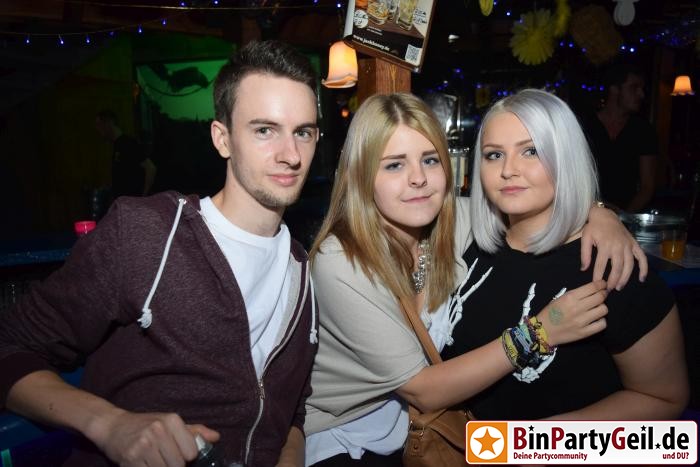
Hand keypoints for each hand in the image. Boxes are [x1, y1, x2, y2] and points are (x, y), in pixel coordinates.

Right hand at [94, 410, 219, 466]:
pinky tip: (145, 464)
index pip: (192, 452)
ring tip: (155, 461)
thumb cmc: (146, 425)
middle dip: (174, 466)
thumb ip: (194, 431)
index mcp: (171, 420)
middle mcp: (158, 430)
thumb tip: (216, 437)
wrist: (114, 426)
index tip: (180, 455)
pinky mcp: (131, 458)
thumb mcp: (170, 423)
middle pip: (179, 464)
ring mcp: (143, 445)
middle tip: (165, 459)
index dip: (187, 458)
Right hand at [536, 280, 607, 346]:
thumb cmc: (550, 313)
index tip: (603, 285)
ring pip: (603, 310)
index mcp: (570, 297)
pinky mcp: (585, 332)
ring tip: (597, 308)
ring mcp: (582, 321)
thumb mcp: (560, 298)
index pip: (592, 287)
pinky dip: (601, 321)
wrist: (543, 331)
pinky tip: (596, 319)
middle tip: (602, 295)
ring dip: (602, 307)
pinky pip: (602, 324)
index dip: (601, 284)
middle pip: (600, 297)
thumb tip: (593, 290)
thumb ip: (576, 294)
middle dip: (603, 294)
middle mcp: (577, 308)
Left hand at [581, 206, 647, 289]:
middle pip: (617, 268)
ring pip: (629, 265)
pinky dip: (644, 268)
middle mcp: (618, 247)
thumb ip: (585, 254)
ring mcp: (628, 246)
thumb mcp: (585, 238)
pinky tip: (642, 278)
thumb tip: (584, 269)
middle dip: (613, 280)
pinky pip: (642, 257)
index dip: (598, 276)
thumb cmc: (594, 227)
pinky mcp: (634, 244)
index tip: (596, 285)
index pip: (601, 265)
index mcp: (605, 246)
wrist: (605, 215)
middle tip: (608, 290)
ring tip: (620, 287)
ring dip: (626, 278)